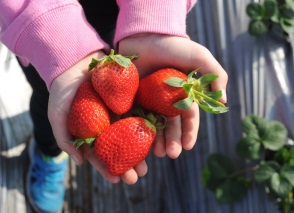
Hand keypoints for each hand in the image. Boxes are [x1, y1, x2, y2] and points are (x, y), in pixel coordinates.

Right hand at [48, 51, 146, 184]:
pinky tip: (154, 138)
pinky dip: (147, 126)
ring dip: (140, 151)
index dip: (107, 169)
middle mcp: (107, 124)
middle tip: (136, 177)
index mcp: (92, 131)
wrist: (75, 60)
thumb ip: (64, 138)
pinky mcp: (130, 99)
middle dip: (128, 164)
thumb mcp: (57, 114)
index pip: (100, 155)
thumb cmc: (63, 89)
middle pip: (119, 148)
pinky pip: (140, 114)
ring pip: (132, 135)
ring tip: (148, 164)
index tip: (116, 181)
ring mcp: (119, 112)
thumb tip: (79, 163)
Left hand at [118, 33, 227, 157]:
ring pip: (154, 125)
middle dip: (172, 141)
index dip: (189, 132)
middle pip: (170, 126)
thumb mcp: (200, 57)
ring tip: (157, 153)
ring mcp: (149, 100)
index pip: (188, 118)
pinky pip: (135, 117)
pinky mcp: (133, 98)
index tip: (188, 146)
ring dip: (156, 141)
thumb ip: (216, 76)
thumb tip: (223, 101)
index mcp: (183, 95)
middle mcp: (166, 101)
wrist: (145, 35)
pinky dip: (137, 131)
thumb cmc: (174, 46)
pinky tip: (139, 142)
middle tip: (171, 154)